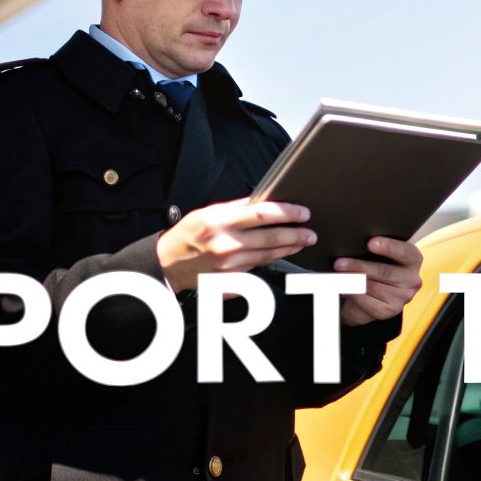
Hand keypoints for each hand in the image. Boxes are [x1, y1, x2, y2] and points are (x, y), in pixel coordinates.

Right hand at [156, 198, 315, 293]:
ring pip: (268, 256)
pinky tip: (280, 253)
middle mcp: (225, 244)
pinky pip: (257, 268)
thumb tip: (265, 200)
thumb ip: (237, 207)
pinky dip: (271, 260)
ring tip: (302, 241)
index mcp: (219, 221)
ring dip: (288, 248)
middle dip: (296, 234)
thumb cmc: (188, 234)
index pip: (262, 214)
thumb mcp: (208, 212)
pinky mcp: (230, 280)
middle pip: (271, 238)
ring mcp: (228, 265)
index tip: (303, 212)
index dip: (287, 213)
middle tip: (311, 232)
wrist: (169, 264)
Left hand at [334, 237, 423, 325]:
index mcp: (413, 260)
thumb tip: (352, 244)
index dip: (388, 247)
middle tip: (338, 263)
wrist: (368, 296)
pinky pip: (365, 300)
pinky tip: (342, 288)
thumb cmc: (373, 267)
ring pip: (371, 286)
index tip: (370, 243)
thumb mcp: (377, 255)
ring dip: (350, 281)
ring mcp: (402, 298)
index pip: (405, 252)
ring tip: (335, 275)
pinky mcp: (388, 311)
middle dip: (358, 266)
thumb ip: (373, 248)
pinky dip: (350, 293)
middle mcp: (412, 280)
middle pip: (384, 271)